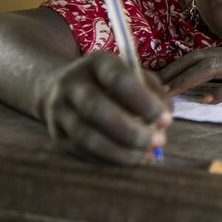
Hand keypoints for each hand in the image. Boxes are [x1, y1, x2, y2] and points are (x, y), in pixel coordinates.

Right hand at [39, 51, 172, 164]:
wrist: (64, 88)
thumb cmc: (112, 82)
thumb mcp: (134, 74)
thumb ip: (153, 91)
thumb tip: (164, 120)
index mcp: (97, 62)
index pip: (118, 79)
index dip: (144, 102)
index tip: (165, 119)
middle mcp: (72, 83)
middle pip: (96, 110)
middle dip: (132, 131)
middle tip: (158, 142)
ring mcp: (59, 111)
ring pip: (86, 137)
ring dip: (121, 151)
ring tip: (145, 154)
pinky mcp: (56, 136)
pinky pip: (83, 153)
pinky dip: (109, 159)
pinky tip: (129, 158)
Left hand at [159, 44, 221, 102]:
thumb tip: (210, 88)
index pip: (200, 54)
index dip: (176, 65)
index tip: (157, 78)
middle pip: (200, 58)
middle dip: (174, 72)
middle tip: (152, 86)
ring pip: (214, 67)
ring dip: (188, 80)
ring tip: (170, 93)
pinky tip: (208, 101)